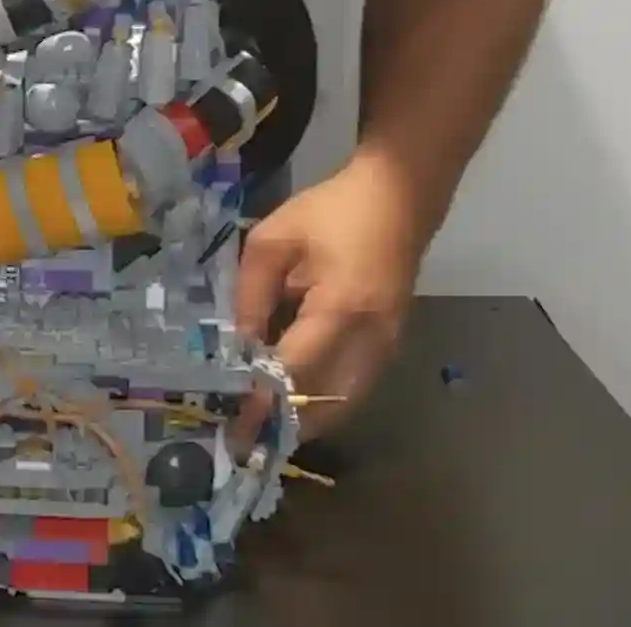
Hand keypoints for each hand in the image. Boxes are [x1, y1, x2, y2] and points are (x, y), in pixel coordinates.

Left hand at [233, 158, 428, 445]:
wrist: (399, 197)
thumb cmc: (331, 211)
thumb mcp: (273, 240)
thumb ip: (251, 295)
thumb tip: (238, 347)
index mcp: (341, 309)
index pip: (296, 370)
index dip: (262, 399)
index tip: (231, 423)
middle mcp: (371, 340)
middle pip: (325, 405)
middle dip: (283, 422)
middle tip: (243, 432)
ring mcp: (388, 347)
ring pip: (343, 405)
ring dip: (304, 415)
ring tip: (261, 418)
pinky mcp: (392, 347)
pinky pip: (354, 389)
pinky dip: (323, 398)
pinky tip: (292, 392)